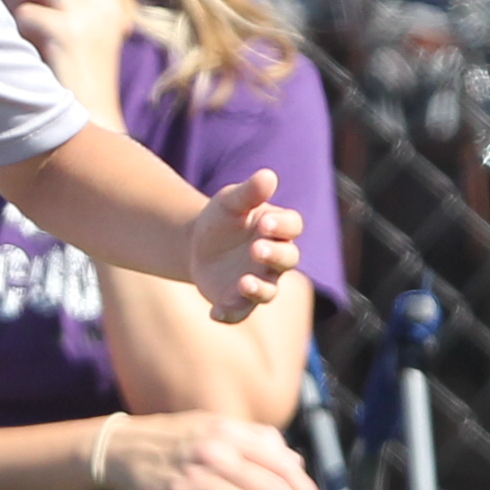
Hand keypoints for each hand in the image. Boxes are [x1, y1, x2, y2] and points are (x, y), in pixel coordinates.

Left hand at [6, 0, 133, 111]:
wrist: (93, 125)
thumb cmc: (79, 84)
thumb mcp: (89, 39)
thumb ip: (76, 7)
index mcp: (112, 6)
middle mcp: (104, 5)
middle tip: (25, 2)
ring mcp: (88, 17)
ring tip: (21, 17)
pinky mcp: (68, 34)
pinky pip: (28, 10)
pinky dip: (18, 25)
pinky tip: (23, 45)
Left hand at [184, 168, 301, 325]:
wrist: (197, 244)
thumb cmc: (223, 218)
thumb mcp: (231, 201)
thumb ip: (249, 192)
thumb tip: (268, 175)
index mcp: (278, 229)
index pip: (292, 227)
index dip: (282, 226)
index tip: (264, 223)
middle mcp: (274, 259)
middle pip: (286, 260)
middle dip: (273, 255)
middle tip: (255, 249)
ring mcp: (259, 281)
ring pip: (268, 291)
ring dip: (258, 289)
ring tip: (243, 282)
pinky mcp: (238, 301)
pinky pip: (239, 313)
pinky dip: (229, 315)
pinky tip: (214, 313)